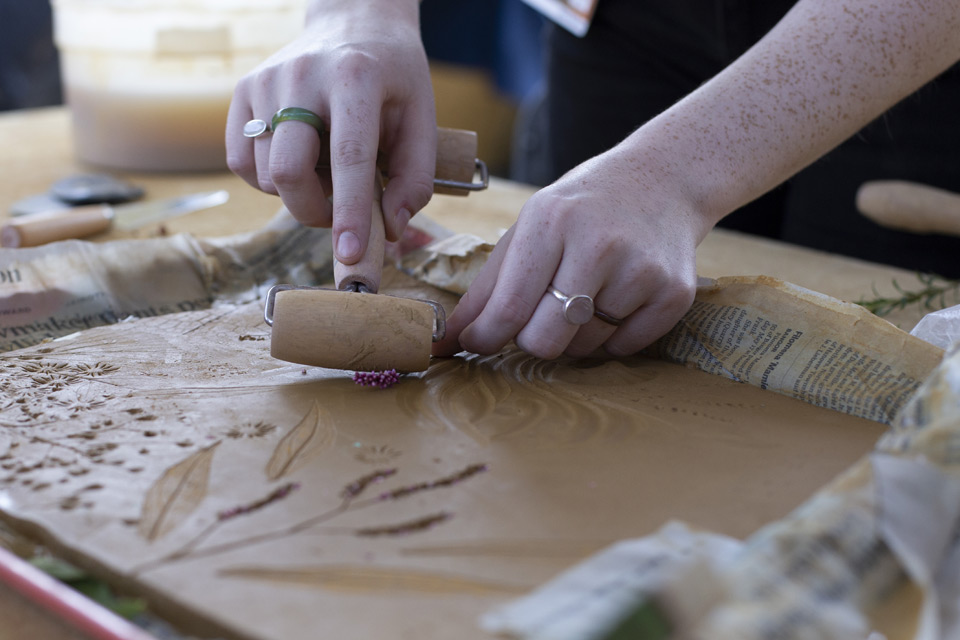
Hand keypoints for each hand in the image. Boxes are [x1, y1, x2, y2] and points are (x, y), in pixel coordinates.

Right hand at [225, 0, 435, 265]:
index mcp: (355, 78)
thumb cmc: (394, 79)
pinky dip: (269, 181)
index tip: (351, 254)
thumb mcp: (422, 119)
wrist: (354, 23)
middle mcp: (301, 76)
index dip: (349, 212)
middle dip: (313, 212)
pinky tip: (299, 160)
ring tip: (326, 168)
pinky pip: (240, 162)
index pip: (348, 157)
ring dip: (298, 194)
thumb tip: (391, 230)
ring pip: (265, 174)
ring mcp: (265, 81)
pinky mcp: (242, 91)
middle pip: (288, 170)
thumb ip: (414, 178)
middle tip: (339, 215)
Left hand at [433, 146, 711, 359]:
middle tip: (540, 314)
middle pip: (544, 341)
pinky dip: (613, 336)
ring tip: (589, 290)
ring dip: (575, 334)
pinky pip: (623, 348)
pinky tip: (618, 296)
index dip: (485, 338)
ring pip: (583, 348)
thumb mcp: (530, 228)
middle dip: (532, 339)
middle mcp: (599, 245)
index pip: (508, 308)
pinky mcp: (673, 293)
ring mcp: (641, 270)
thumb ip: (487, 288)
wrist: (664, 180)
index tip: (477, 343)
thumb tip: (444, 342)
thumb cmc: (583, 208)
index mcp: (551, 222)